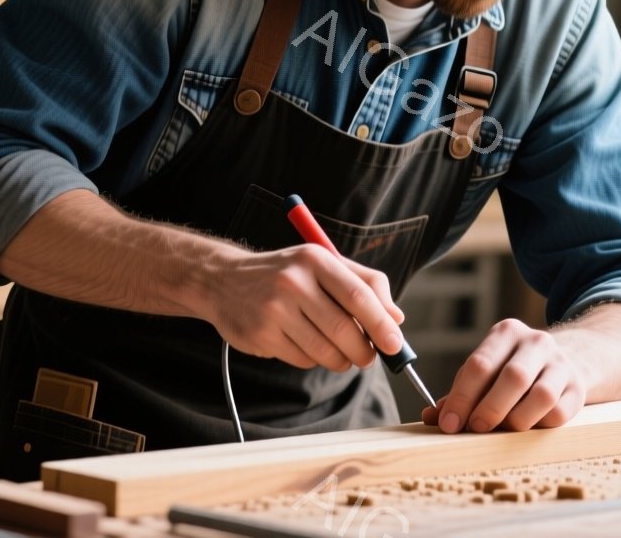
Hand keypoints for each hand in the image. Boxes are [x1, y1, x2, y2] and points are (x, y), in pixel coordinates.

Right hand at [206, 245, 403, 372]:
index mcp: (315, 259)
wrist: (223, 280)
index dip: (381, 325)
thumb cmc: (285, 273)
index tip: (396, 345)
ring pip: (324, 351)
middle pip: (343, 329)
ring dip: (341, 360)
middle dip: (364, 351)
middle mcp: (293, 282)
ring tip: (341, 355)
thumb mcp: (323, 264)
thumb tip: (397, 318)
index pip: (358, 296)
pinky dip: (314, 360)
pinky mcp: (260, 335)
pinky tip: (306, 345)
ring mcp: (273, 310)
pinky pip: (302, 359)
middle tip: (369, 358)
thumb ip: (364, 284)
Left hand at [421, 319, 586, 432]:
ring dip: (517, 419)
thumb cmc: (511, 371)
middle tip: (475, 428)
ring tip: (503, 429)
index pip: (480, 364)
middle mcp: (536, 342)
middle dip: (490, 408)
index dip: (462, 397)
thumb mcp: (486, 372)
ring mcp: (561, 364)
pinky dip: (539, 426)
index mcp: (506, 333)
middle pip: (513, 377)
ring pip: (541, 396)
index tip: (449, 423)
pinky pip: (559, 413)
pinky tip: (527, 426)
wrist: (565, 361)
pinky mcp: (577, 388)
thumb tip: (431, 417)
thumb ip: (459, 394)